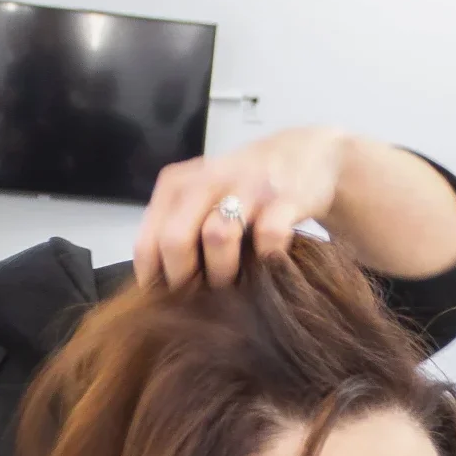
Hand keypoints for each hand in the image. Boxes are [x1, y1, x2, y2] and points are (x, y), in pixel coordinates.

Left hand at [132, 127, 348, 287]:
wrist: (307, 154)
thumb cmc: (244, 188)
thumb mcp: (202, 198)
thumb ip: (175, 229)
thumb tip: (155, 287)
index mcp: (177, 184)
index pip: (148, 241)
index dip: (155, 280)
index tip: (169, 301)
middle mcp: (208, 179)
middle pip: (175, 240)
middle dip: (186, 279)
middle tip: (200, 295)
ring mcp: (247, 186)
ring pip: (217, 237)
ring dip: (223, 272)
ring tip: (232, 283)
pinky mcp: (285, 197)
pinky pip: (268, 236)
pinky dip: (266, 259)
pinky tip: (268, 264)